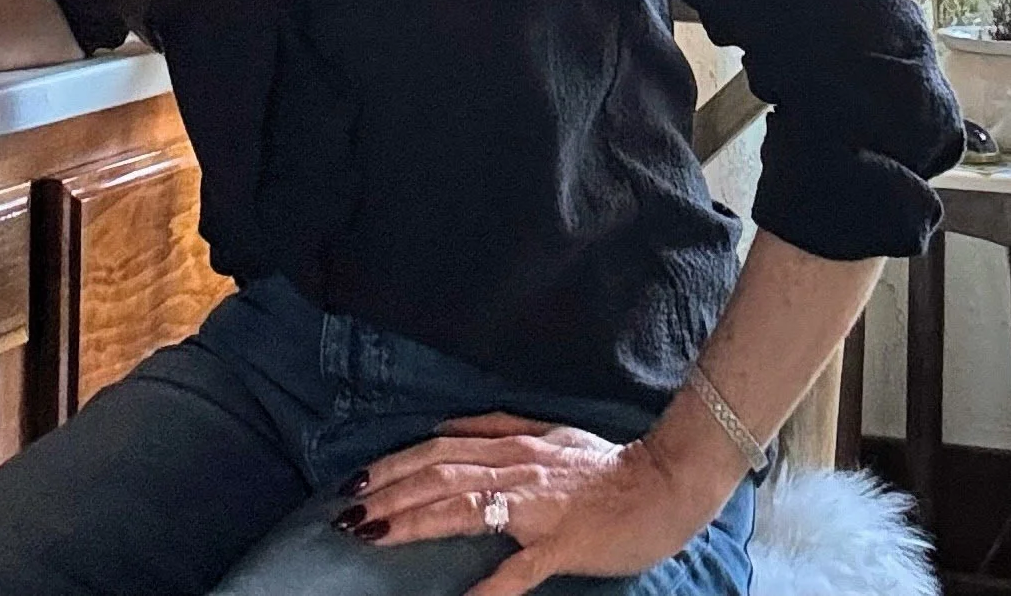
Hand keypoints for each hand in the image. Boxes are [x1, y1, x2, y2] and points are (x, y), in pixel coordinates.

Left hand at [332, 411, 728, 595]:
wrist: (663, 483)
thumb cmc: (603, 464)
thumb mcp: (545, 432)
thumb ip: (496, 428)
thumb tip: (443, 429)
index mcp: (512, 445)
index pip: (438, 450)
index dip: (394, 465)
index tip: (357, 482)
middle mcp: (517, 468)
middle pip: (440, 476)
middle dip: (389, 494)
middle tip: (347, 514)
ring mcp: (538, 507)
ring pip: (464, 508)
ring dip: (415, 522)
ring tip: (374, 536)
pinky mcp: (562, 544)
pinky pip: (520, 568)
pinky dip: (488, 585)